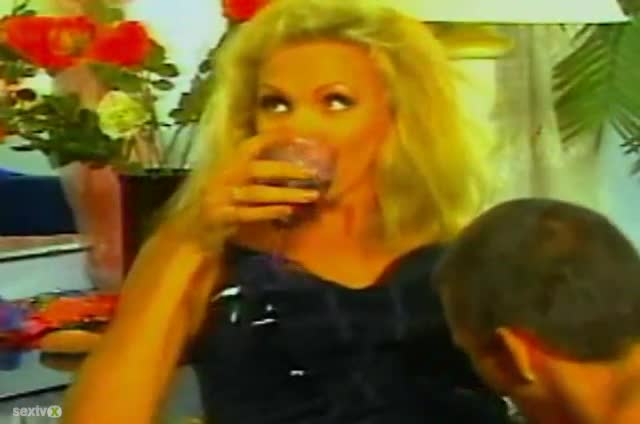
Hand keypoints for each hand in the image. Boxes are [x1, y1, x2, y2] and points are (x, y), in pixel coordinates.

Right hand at [200, 133, 320, 234]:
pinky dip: (268, 212)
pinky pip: (248, 213)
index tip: (298, 136)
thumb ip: (255, 169)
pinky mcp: (221, 216)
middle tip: (311, 173)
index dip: (274, 138)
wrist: (189, 227)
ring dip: (285, 194)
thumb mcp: (232, 179)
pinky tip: (287, 212)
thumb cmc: (218, 200)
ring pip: (257, 193)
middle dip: (286, 170)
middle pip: (257, 169)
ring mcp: (221, 197)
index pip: (252, 145)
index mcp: (228, 162)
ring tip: (309, 196)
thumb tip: (291, 165)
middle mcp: (224, 176)